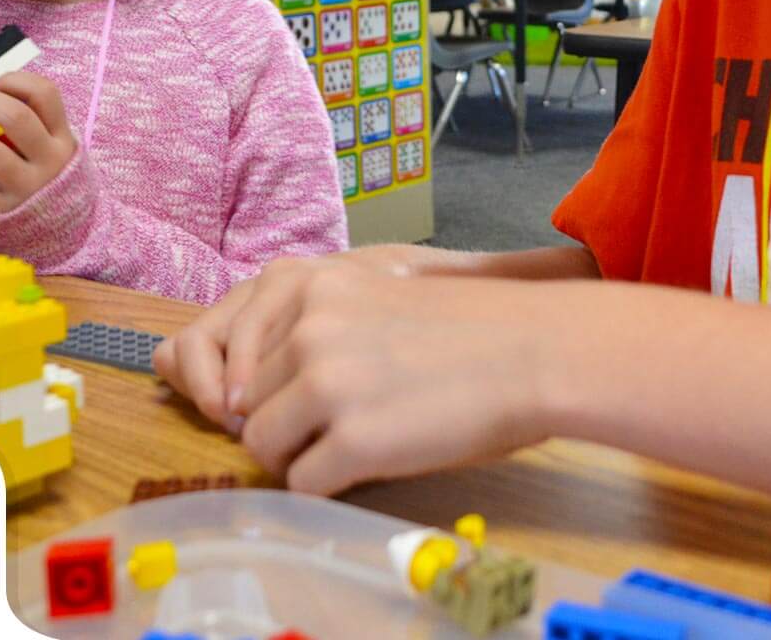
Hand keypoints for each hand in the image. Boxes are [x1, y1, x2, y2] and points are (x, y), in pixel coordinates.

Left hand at [154, 259, 565, 494]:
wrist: (534, 352)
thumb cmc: (465, 330)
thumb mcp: (372, 297)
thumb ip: (308, 327)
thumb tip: (239, 398)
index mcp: (307, 286)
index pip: (236, 352)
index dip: (259, 388)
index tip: (282, 404)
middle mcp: (305, 330)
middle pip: (246, 405)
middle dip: (284, 423)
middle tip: (340, 424)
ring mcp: (325, 387)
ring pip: (263, 447)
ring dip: (300, 456)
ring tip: (354, 445)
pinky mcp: (352, 442)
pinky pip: (301, 483)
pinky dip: (327, 485)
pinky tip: (371, 464)